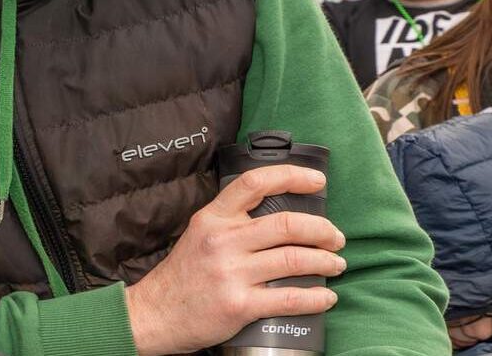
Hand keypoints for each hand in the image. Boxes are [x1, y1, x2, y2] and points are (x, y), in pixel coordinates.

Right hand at [124, 165, 346, 355]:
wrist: (155, 314)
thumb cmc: (183, 276)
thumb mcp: (200, 234)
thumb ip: (232, 222)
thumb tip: (282, 218)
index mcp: (213, 218)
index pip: (255, 183)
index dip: (293, 176)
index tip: (317, 182)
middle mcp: (222, 241)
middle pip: (287, 224)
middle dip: (323, 230)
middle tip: (335, 238)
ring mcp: (231, 273)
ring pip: (295, 259)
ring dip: (326, 262)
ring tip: (335, 265)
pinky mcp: (239, 305)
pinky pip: (290, 298)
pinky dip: (317, 298)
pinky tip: (326, 297)